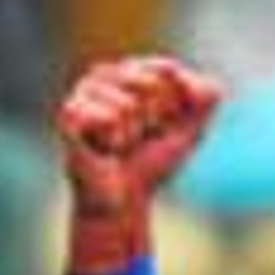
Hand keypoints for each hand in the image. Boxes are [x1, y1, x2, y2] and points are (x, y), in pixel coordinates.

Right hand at [59, 55, 224, 218]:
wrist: (122, 203)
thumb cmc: (149, 165)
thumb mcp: (187, 132)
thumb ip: (204, 102)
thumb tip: (202, 80)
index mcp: (129, 72)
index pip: (168, 71)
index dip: (173, 106)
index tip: (160, 127)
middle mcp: (103, 75)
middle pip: (151, 83)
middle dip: (154, 119)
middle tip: (137, 139)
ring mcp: (83, 91)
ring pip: (129, 104)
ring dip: (132, 134)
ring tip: (119, 146)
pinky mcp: (69, 112)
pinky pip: (108, 116)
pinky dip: (113, 138)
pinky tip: (104, 148)